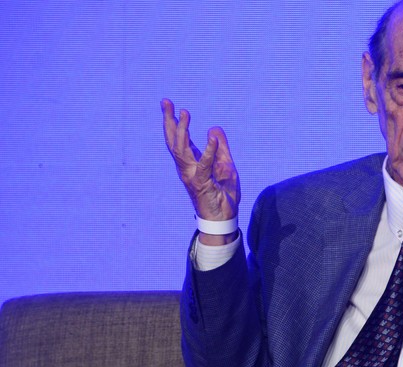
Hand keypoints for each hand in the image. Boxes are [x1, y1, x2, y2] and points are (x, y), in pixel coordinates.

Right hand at [161, 99, 240, 242]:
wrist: (224, 218)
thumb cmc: (223, 193)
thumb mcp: (226, 165)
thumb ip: (221, 148)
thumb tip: (214, 128)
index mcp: (191, 162)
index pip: (178, 138)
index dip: (173, 121)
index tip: (168, 104)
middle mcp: (186, 168)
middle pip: (174, 141)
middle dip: (169, 121)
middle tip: (166, 102)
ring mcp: (192, 176)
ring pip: (182, 150)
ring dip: (183, 131)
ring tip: (184, 114)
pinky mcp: (203, 184)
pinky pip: (204, 165)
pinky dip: (209, 152)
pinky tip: (212, 138)